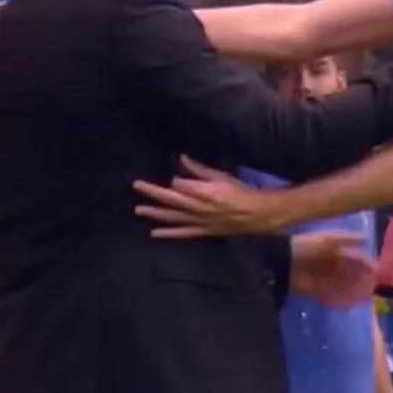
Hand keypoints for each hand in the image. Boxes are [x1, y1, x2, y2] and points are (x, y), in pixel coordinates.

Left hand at [134, 158, 281, 236]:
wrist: (256, 215)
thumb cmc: (240, 192)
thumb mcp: (222, 176)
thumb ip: (200, 170)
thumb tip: (181, 159)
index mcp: (206, 192)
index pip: (182, 185)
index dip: (173, 181)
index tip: (168, 176)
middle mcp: (199, 208)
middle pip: (172, 199)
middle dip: (153, 192)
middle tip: (136, 185)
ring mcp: (199, 221)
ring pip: (173, 217)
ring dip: (155, 213)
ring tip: (138, 210)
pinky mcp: (202, 231)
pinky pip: (183, 233)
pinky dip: (168, 233)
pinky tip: (154, 233)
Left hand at [289, 231, 375, 307]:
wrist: (285, 261)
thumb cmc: (308, 246)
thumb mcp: (328, 239)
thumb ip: (348, 239)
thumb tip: (367, 237)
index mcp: (337, 251)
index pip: (357, 258)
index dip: (367, 265)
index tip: (378, 272)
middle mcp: (333, 265)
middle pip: (352, 274)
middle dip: (363, 280)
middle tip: (374, 288)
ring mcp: (326, 279)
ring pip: (345, 286)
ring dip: (355, 291)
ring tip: (366, 297)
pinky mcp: (318, 291)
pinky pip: (333, 297)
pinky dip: (341, 301)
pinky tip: (351, 304)